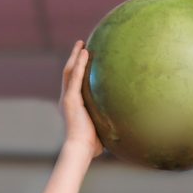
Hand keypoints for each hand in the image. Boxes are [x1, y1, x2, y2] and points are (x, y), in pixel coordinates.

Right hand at [59, 40, 102, 157]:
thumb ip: (107, 119)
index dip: (78, 69)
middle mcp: (68, 100)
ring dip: (75, 56)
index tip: (85, 58)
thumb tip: (124, 120)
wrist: (81, 149)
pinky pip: (75, 77)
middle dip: (75, 58)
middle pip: (69, 73)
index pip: (74, 83)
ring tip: (81, 43)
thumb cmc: (92, 144)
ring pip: (70, 72)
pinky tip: (84, 53)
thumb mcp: (101, 127)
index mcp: (73, 105)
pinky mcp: (70, 99)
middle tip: (81, 45)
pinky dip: (79, 64)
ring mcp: (68, 99)